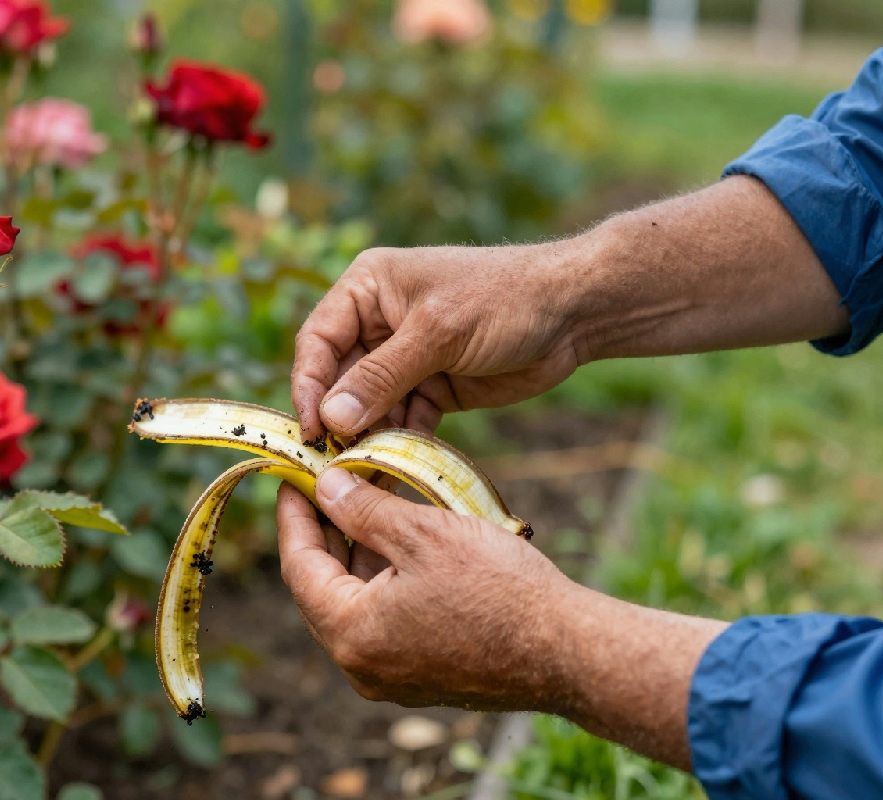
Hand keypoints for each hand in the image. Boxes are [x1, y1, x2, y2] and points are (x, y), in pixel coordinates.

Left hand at [276, 468, 573, 711]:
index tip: (293, 479)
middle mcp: (363, 666)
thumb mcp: (423, 534)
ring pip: (357, 603)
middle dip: (326, 533)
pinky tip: (402, 539)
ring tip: (370, 499)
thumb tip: (325, 485)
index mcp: (352, 635)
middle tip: (329, 483)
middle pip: (323, 588)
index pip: (299, 567)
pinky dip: (386, 580)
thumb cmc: (500, 590)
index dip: (294, 517)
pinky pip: (386, 621)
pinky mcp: (423, 676)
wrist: (570, 650)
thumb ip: (363, 510)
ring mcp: (394, 677)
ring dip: (359, 554)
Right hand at [292, 244, 582, 440]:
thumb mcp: (438, 333)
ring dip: (369, 438)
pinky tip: (396, 469)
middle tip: (333, 462)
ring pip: (370, 407)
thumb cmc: (504, 299)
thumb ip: (382, 377)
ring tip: (365, 472)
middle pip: (339, 379)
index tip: (309, 429)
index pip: (318, 340)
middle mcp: (379, 323)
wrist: (574, 312)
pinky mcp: (432, 387)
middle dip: (339, 419)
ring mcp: (405, 358)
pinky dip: (400, 444)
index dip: (308, 385)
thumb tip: (331, 419)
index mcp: (368, 289)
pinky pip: (403, 421)